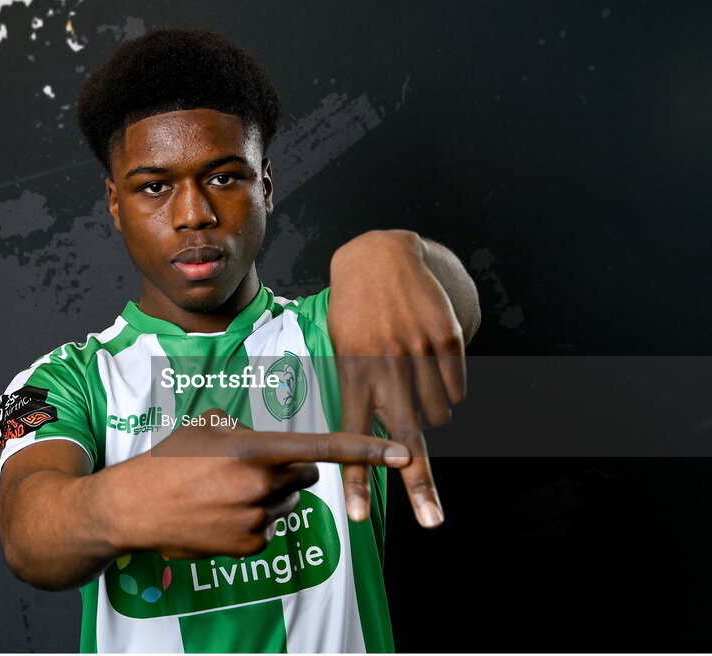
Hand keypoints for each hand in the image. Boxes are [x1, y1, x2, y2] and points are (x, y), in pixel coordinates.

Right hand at [106, 408, 409, 558]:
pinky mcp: (249, 546)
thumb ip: (250, 432)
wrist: (133, 507)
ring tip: (223, 491)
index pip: (322, 448)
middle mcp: (260, 486)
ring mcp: (255, 520)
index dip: (367, 450)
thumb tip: (273, 449)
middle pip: (305, 475)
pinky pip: (269, 526)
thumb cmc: (168, 460)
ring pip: (286, 501)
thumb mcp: (208, 427)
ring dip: (267, 494)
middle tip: (254, 465)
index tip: (403, 454)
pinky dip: (252, 518)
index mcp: (252, 450)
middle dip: (290, 468)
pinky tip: (220, 512)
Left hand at [327, 230, 467, 527]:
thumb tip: (386, 444)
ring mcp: (419, 353)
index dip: (358, 479)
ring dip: (432, 413)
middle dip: (419, 485)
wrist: (381, 257)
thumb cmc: (355, 313)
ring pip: (439, 415)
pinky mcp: (447, 339)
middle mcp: (386, 366)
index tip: (358, 517)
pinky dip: (450, 390)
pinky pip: (458, 388)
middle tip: (433, 521)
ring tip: (415, 381)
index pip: (353, 437)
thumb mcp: (342, 349)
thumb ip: (361, 394)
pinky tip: (432, 364)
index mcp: (353, 372)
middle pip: (407, 438)